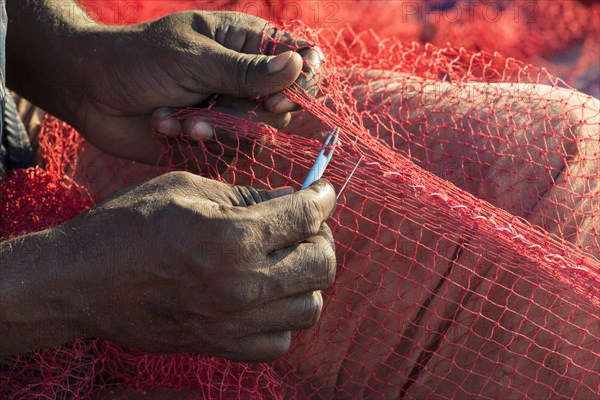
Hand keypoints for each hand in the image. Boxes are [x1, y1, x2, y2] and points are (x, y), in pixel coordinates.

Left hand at [67, 11, 323, 165]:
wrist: (92, 92)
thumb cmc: (139, 59)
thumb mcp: (192, 58)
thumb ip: (244, 70)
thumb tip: (298, 67)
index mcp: (248, 45)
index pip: (303, 62)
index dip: (301, 85)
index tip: (274, 100)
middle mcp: (247, 81)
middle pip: (284, 108)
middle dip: (246, 114)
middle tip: (212, 107)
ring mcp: (232, 113)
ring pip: (258, 135)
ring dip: (217, 130)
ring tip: (180, 119)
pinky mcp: (215, 141)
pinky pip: (228, 153)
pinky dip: (198, 143)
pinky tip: (168, 126)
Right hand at [73, 173, 335, 360]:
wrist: (82, 281)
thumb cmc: (128, 225)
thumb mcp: (187, 190)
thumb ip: (246, 195)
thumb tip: (292, 198)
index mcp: (231, 237)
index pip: (306, 216)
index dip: (323, 198)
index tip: (323, 193)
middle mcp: (240, 285)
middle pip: (322, 264)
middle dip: (321, 237)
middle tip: (305, 227)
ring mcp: (233, 323)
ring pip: (310, 306)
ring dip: (307, 280)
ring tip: (285, 262)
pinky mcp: (220, 346)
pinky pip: (280, 342)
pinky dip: (284, 318)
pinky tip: (266, 297)